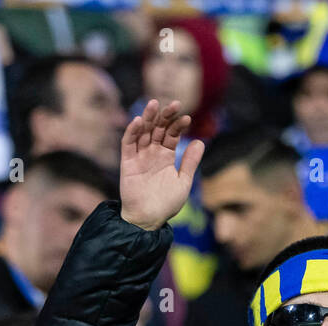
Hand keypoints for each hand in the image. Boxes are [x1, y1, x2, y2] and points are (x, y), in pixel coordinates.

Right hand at [119, 99, 204, 231]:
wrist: (148, 219)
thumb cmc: (166, 204)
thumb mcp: (183, 182)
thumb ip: (190, 162)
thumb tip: (200, 142)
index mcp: (166, 156)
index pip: (171, 135)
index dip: (178, 125)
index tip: (187, 118)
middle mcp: (152, 153)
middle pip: (157, 129)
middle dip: (165, 116)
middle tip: (174, 104)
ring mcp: (139, 156)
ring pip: (143, 132)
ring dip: (148, 118)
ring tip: (154, 104)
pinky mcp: (127, 162)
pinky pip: (128, 144)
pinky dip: (132, 132)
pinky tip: (139, 121)